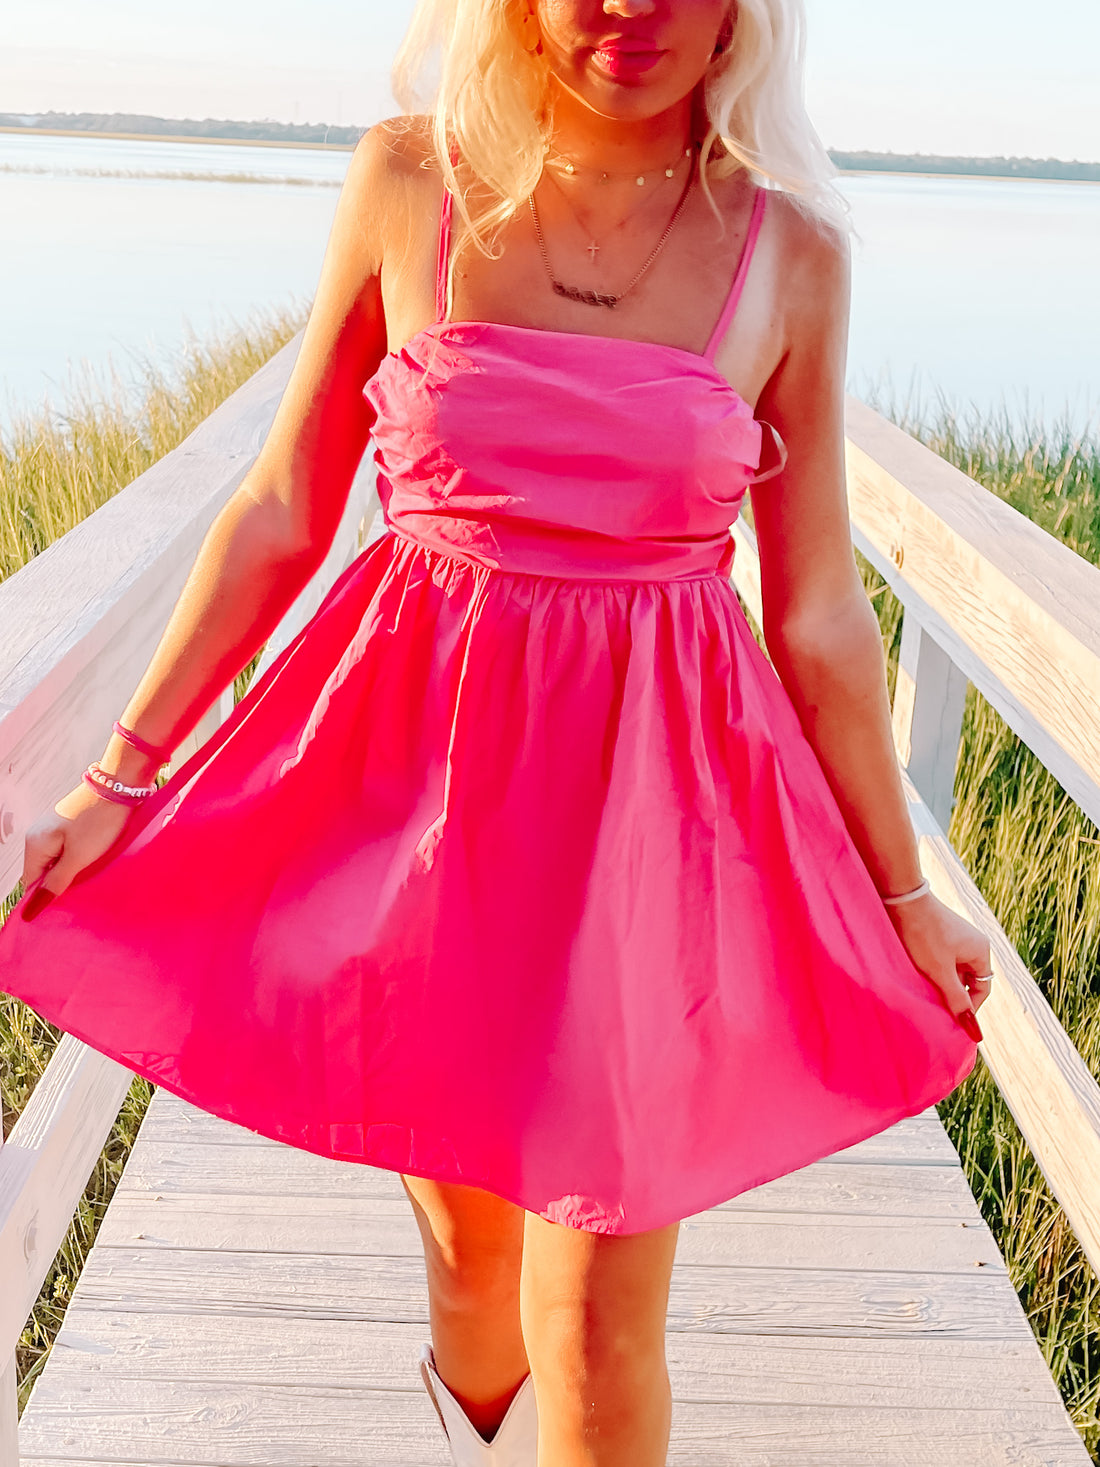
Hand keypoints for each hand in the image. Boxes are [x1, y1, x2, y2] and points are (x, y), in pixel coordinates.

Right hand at [20, 781, 136, 918]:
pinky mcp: (69, 824)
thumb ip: (56, 882)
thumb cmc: (99, 822)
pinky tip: (93, 858)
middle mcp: (38, 834)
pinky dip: (78, 857)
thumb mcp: (78, 858)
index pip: (31, 882)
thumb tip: (33, 907)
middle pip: (43, 871)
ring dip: (71, 870)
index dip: (46, 896)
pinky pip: (67, 849)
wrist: (118, 786)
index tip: (68, 904)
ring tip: (90, 872)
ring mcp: (53, 827)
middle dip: (60, 883)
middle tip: (83, 889)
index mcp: (35, 844)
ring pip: (57, 860)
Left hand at [885, 890, 992, 1034]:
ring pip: (952, 971)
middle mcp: (973, 943)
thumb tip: (973, 1030)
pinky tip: (918, 974)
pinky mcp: (940, 934)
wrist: (902, 898)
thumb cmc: (923, 934)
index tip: (953, 1021)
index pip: (982, 989)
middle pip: (967, 980)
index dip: (969, 1007)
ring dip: (940, 982)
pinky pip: (942, 959)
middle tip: (934, 1006)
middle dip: (952, 994)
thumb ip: (956, 1000)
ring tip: (924, 988)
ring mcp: (956, 937)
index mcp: (981, 951)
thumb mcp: (939, 971)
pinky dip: (933, 970)